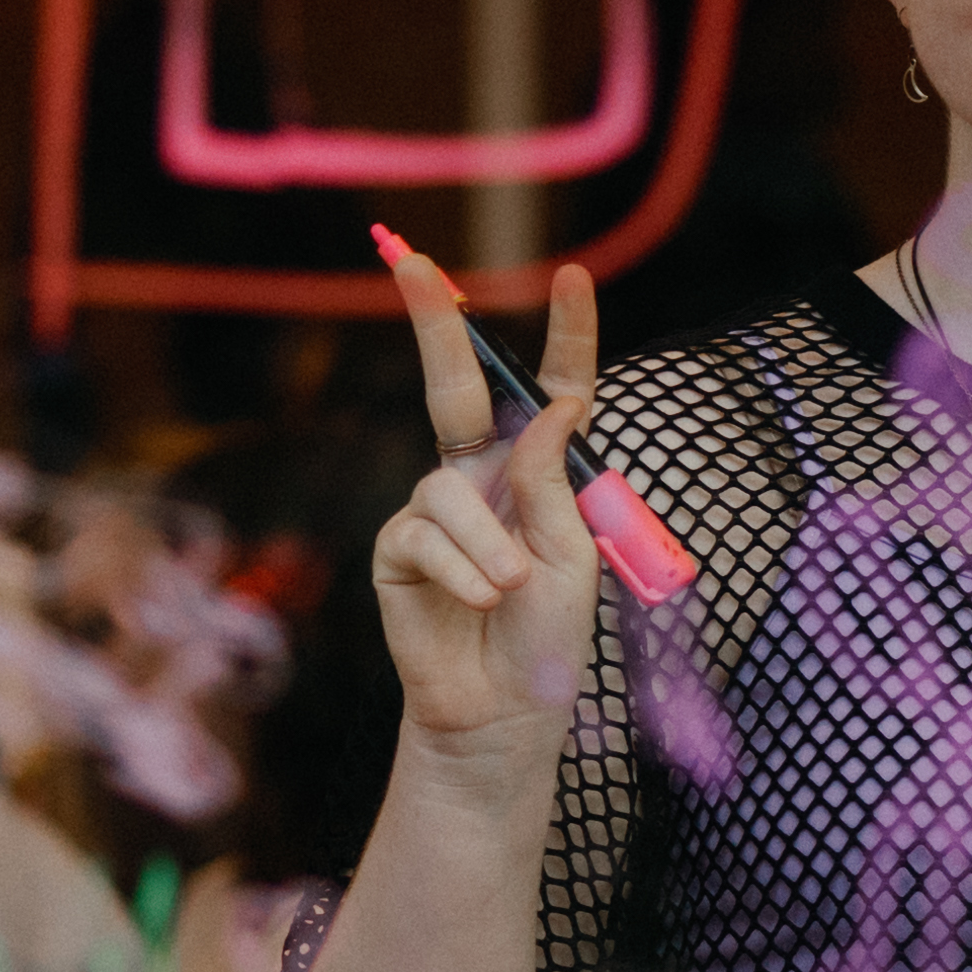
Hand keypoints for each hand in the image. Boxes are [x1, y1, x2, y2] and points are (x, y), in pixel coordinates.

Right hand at [364, 248, 611, 786]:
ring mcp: (434, 509)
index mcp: (536, 473)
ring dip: (490, 545)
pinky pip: (424, 532)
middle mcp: (481, 476)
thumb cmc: (547, 634)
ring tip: (510, 592)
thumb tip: (553, 405)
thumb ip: (555, 480)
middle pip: (455, 386)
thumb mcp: (572, 552)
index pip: (551, 393)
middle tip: (411, 260)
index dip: (565, 335)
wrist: (503, 711)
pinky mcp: (398, 550)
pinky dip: (464, 571)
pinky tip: (481, 602)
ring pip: (449, 487)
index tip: (574, 276)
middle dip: (432, 321)